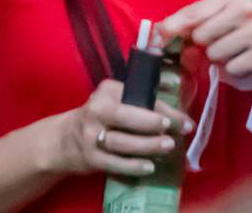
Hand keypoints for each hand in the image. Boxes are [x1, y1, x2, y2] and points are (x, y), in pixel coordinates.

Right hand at [46, 79, 191, 177]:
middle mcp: (96, 111)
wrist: (66, 139)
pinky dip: (133, 166)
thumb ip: (143, 93)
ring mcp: (91, 136)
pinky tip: (149, 166)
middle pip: (124, 117)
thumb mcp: (116, 99)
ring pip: (121, 142)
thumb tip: (174, 84)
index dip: (161, 105)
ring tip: (167, 147)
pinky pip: (114, 163)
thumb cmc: (102, 117)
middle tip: (174, 131)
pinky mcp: (91, 158)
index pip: (134, 95)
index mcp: (106, 92)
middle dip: (151, 123)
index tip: (184, 119)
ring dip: (146, 145)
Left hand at [158, 0, 251, 88]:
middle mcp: (245, 8)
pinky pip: (231, 68)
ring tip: (239, 53)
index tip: (158, 36)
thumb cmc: (250, 32)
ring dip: (222, 59)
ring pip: (214, 53)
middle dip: (206, 46)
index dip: (172, 26)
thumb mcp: (226, 19)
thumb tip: (160, 31)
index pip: (193, 12)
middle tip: (225, 44)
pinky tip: (249, 63)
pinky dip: (236, 70)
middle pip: (200, 36)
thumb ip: (196, 23)